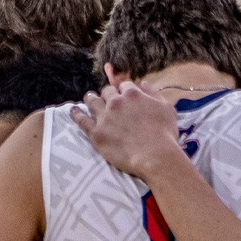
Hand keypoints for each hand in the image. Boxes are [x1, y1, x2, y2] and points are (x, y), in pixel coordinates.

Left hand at [72, 81, 188, 179]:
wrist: (156, 156)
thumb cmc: (165, 134)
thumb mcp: (167, 108)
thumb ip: (154, 94)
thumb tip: (144, 83)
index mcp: (133, 94)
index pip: (124, 86)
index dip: (124, 91)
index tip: (123, 95)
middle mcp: (116, 102)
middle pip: (107, 92)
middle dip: (107, 94)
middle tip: (106, 99)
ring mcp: (105, 117)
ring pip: (92, 101)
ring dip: (90, 98)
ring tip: (88, 98)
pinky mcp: (96, 133)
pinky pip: (82, 120)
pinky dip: (76, 114)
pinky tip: (73, 111)